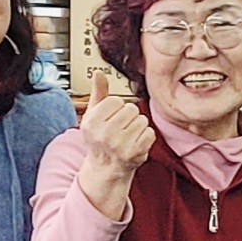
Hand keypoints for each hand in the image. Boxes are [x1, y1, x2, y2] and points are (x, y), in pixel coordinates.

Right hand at [74, 94, 154, 220]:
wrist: (106, 167)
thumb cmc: (100, 137)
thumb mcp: (93, 115)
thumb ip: (98, 93)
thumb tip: (98, 72)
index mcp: (91, 123)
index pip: (116, 101)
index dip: (116, 108)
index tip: (111, 118)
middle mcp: (104, 134)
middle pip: (131, 109)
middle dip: (128, 117)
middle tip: (120, 128)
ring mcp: (120, 145)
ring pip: (142, 120)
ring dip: (138, 126)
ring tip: (127, 136)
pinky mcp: (135, 153)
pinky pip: (150, 133)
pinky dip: (146, 137)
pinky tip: (135, 143)